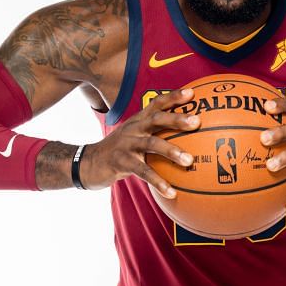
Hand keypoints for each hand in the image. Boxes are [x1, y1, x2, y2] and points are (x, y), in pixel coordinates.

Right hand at [81, 89, 199, 195]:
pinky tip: (172, 192)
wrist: (88, 163)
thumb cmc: (120, 150)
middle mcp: (133, 128)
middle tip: (196, 121)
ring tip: (189, 160)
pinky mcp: (121, 162)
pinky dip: (158, 182)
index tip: (192, 93)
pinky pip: (143, 172)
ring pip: (152, 144)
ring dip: (172, 151)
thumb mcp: (134, 136)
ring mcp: (127, 144)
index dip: (173, 96)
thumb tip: (187, 138)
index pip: (157, 103)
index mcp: (138, 120)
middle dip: (176, 118)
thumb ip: (155, 133)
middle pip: (156, 119)